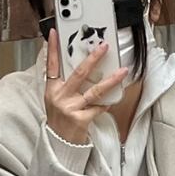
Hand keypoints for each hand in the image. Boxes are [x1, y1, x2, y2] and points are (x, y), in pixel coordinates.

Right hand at [44, 28, 127, 143]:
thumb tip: (83, 66)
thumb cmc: (59, 118)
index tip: (54, 33)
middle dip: (93, 59)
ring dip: (111, 80)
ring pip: (94, 91)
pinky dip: (107, 103)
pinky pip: (99, 107)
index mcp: (52, 90)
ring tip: (122, 71)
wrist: (58, 142)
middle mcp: (59, 97)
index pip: (51, 65)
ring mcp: (70, 108)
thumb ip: (65, 84)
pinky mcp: (80, 119)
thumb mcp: (55, 99)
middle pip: (78, 74)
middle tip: (104, 46)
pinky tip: (113, 99)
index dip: (52, 49)